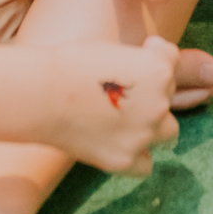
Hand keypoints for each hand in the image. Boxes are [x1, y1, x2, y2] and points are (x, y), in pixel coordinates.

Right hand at [37, 37, 179, 172]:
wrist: (41, 94)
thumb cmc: (73, 63)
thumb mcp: (116, 50)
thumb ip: (144, 63)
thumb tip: (156, 79)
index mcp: (159, 69)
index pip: (171, 61)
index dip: (154, 55)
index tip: (136, 54)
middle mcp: (158, 103)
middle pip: (169, 95)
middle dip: (151, 91)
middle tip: (121, 90)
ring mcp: (143, 135)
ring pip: (168, 132)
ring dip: (154, 125)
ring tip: (130, 119)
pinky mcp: (125, 160)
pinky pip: (146, 164)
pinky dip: (136, 156)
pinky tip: (119, 144)